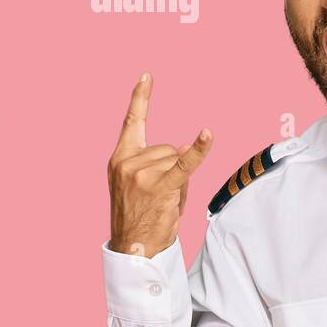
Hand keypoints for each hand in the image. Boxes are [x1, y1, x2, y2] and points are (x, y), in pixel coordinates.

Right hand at [107, 73, 212, 257]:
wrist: (133, 249)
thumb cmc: (141, 216)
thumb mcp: (141, 183)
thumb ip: (158, 162)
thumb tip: (182, 150)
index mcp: (119, 158)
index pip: (131, 122)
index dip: (141, 98)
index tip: (147, 76)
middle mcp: (126, 162)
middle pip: (168, 147)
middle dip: (173, 168)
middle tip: (160, 195)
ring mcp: (141, 173)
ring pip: (178, 159)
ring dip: (180, 179)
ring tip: (164, 201)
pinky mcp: (159, 186)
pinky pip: (185, 163)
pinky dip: (199, 150)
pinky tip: (208, 134)